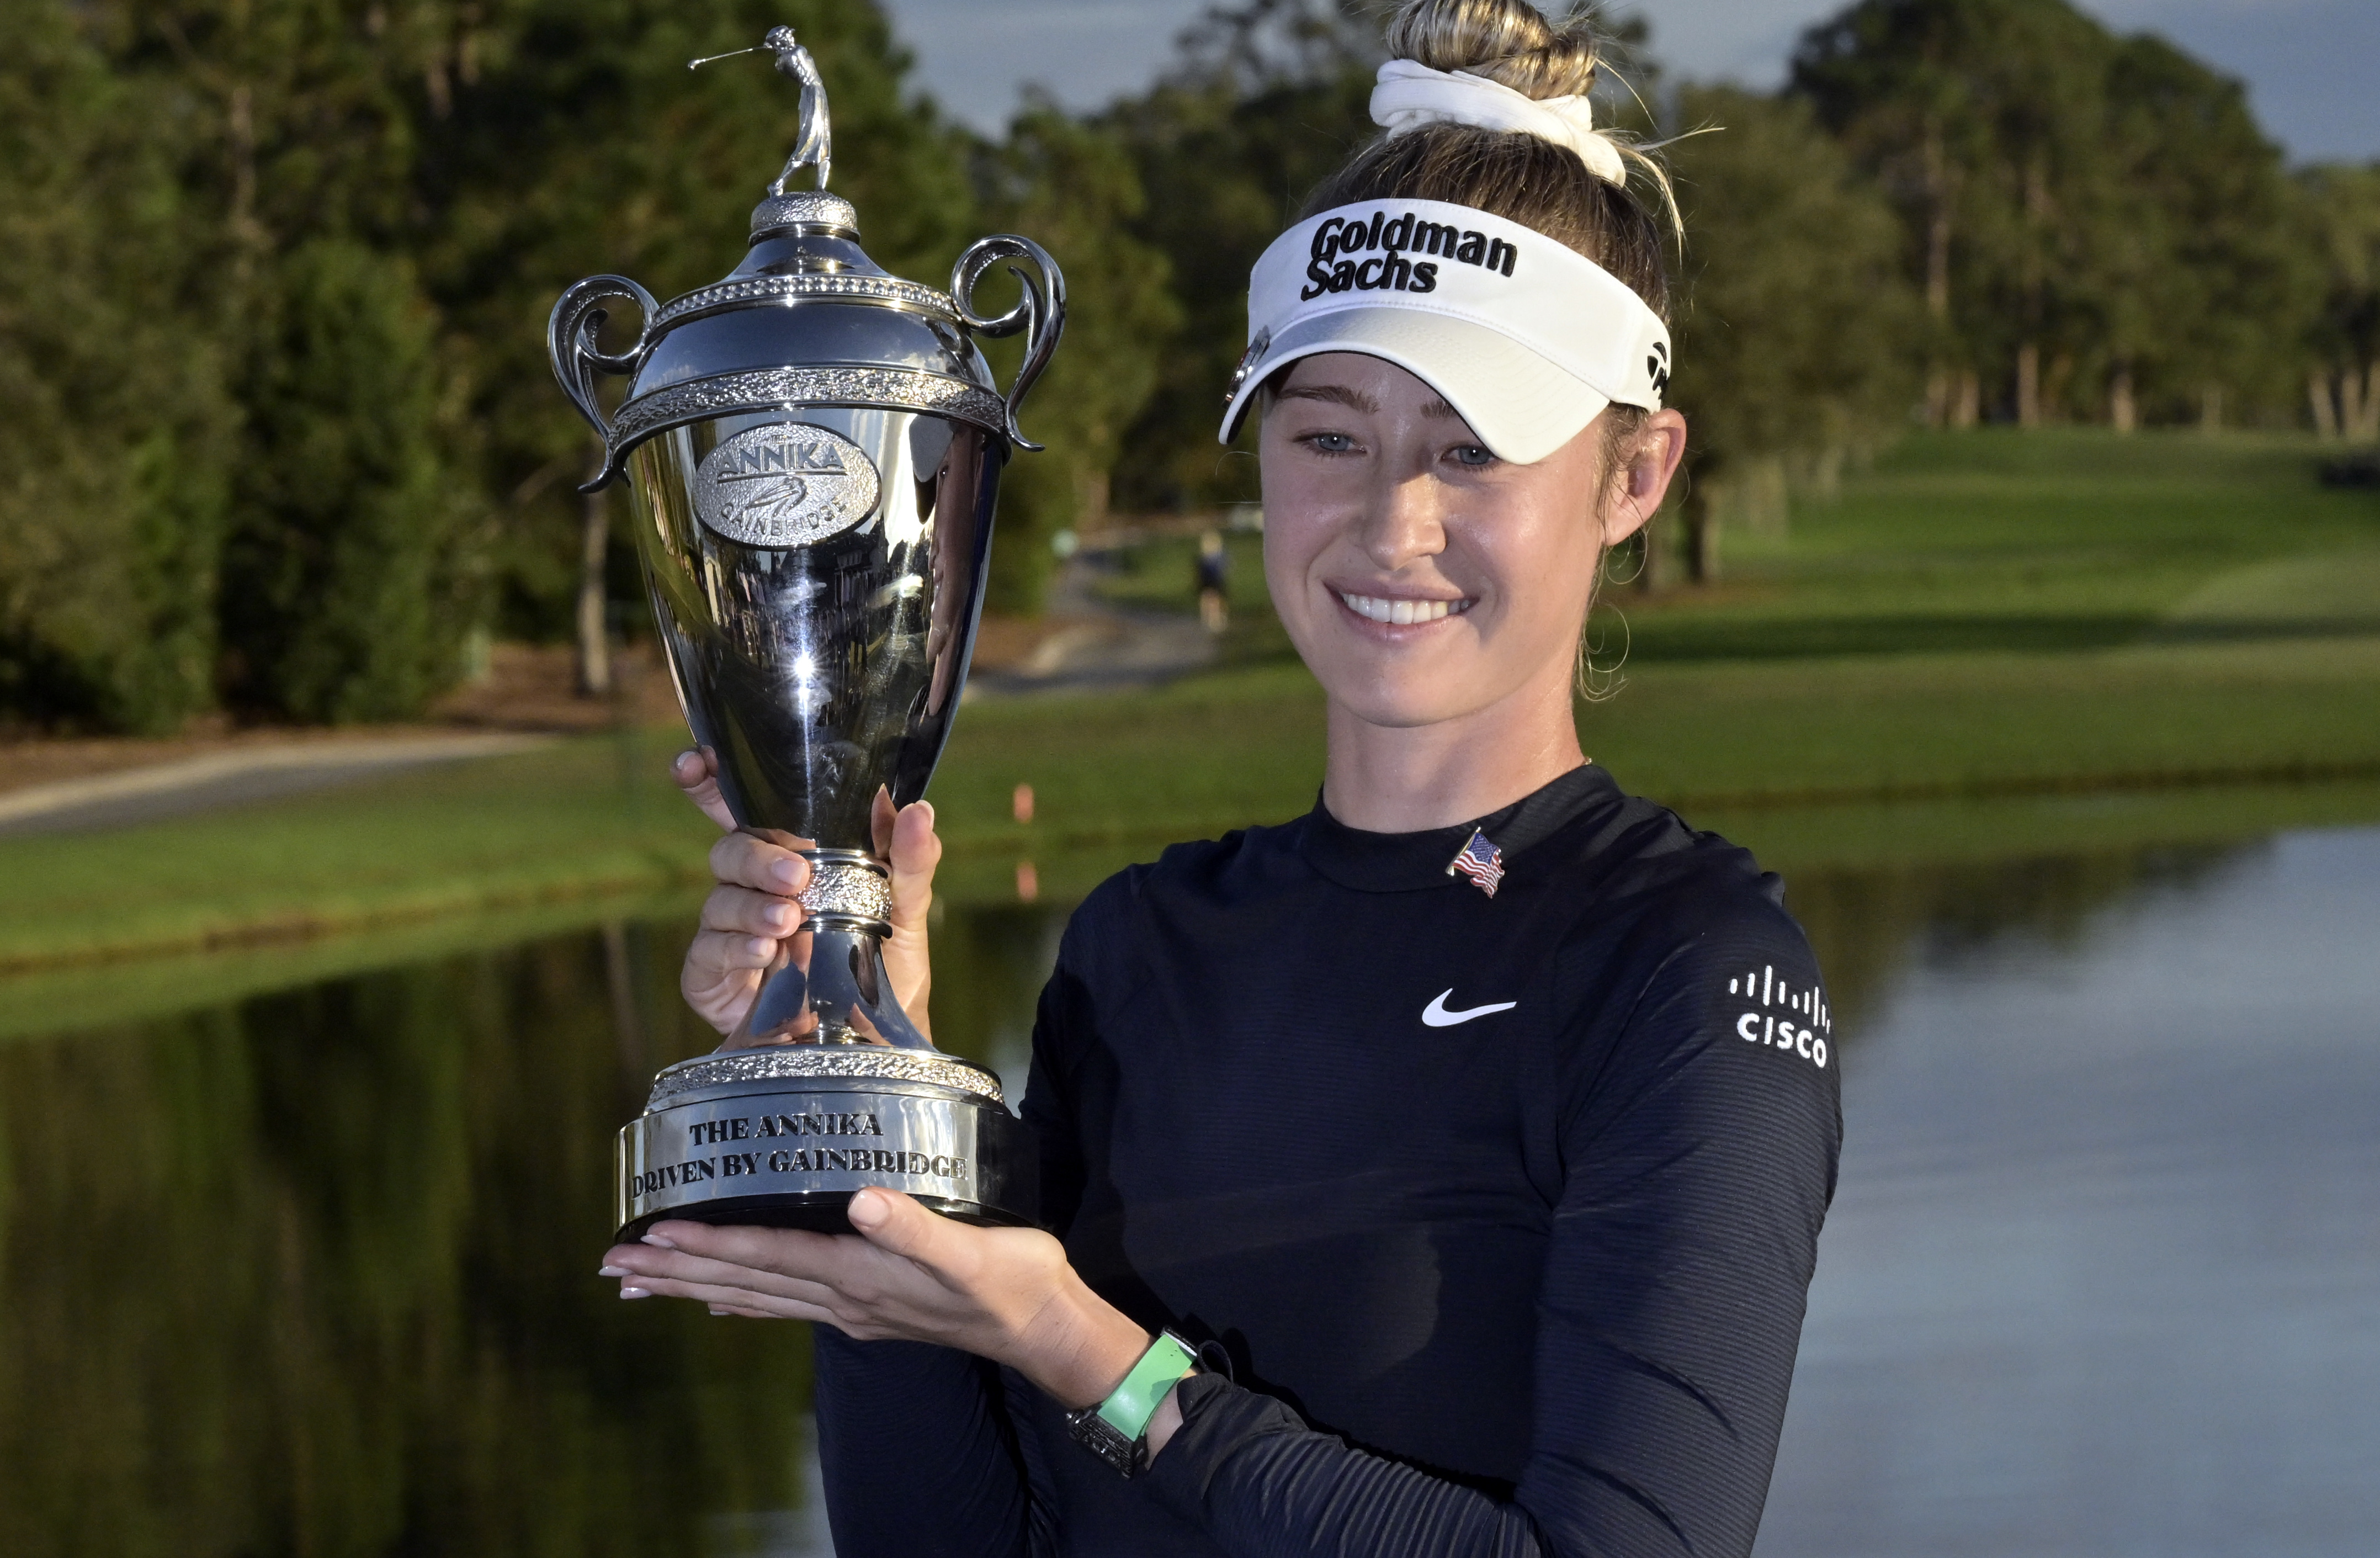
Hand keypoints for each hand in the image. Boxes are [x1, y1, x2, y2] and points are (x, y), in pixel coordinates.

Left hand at [599, 1193, 1169, 1421]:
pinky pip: (786, 1302)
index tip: (650, 1237)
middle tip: (614, 1265)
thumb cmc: (1012, 1281)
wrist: (1043, 1328)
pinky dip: (745, 1298)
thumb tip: (860, 1200)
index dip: (706, 1246)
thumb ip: (914, 1227)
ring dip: (697, 1287)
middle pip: (744, 1282)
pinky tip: (724, 1301)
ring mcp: (852, 1308)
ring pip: (757, 1296)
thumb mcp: (971, 1250)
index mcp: (858, 1276)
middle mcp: (843, 1297)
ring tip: (644, 1283)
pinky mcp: (868, 1306)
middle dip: (677, 1271)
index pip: (765, 1257)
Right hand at [672, 749, 942, 1037]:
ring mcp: (733, 933)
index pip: (742, 808)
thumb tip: (918, 812)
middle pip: (730, 850)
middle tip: (797, 876)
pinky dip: (734, 948)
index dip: (709, 780)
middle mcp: (757, 890)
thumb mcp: (908, 915)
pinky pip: (706, 953)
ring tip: (788, 922)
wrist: (878, 1047)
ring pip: (718, 899)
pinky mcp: (715, 979)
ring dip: (751, 906)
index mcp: (795, 859)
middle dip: (756, 857)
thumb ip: (911, 863)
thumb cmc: (887, 974)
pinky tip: (763, 955)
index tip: (696, 763)